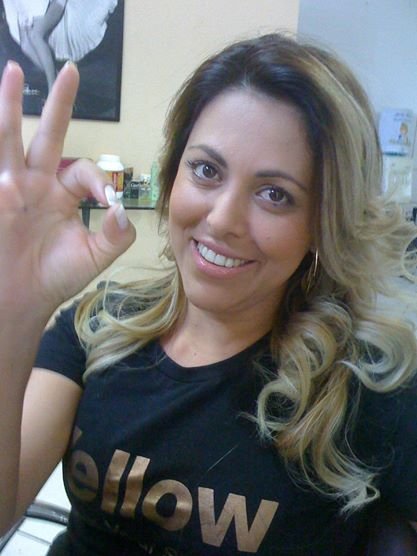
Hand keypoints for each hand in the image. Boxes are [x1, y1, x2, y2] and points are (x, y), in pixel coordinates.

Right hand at [0, 61, 135, 318]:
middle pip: (49, 136)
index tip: (106, 202)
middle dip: (60, 106)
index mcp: (63, 195)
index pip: (84, 170)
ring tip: (10, 69)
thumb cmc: (56, 278)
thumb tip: (120, 206)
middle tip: (71, 71)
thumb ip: (116, 233)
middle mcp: (37, 183)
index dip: (99, 181)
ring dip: (9, 106)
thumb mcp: (96, 256)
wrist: (22, 300)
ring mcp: (11, 186)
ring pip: (11, 138)